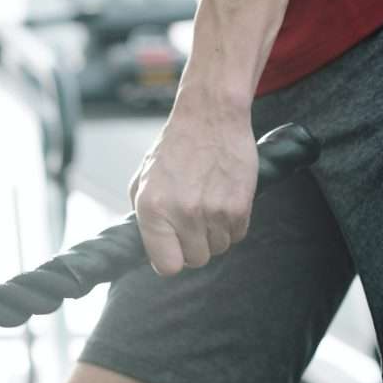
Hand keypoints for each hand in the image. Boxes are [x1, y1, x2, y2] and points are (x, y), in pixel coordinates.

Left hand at [128, 93, 257, 276]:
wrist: (210, 117)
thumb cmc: (175, 146)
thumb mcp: (143, 179)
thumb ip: (142, 216)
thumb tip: (151, 248)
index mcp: (152, 208)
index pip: (167, 265)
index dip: (171, 260)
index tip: (173, 251)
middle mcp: (182, 213)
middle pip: (196, 260)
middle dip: (194, 246)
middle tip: (192, 222)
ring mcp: (213, 211)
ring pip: (218, 249)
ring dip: (214, 235)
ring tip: (207, 205)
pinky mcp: (239, 207)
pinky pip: (238, 235)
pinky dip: (232, 225)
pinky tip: (222, 200)